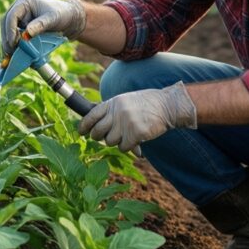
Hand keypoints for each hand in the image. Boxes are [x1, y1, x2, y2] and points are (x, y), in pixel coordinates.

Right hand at [0, 0, 85, 56]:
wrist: (70, 18)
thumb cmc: (62, 14)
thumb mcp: (52, 19)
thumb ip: (40, 25)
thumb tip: (25, 35)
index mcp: (24, 2)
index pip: (11, 16)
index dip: (9, 30)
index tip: (12, 43)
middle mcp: (19, 9)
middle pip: (5, 24)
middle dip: (6, 39)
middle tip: (9, 53)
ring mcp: (20, 19)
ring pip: (7, 31)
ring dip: (8, 44)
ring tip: (10, 57)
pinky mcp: (22, 28)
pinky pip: (14, 37)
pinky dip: (13, 46)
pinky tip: (14, 56)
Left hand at [78, 82, 196, 152]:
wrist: (168, 105)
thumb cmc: (148, 104)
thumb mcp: (126, 100)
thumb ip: (112, 110)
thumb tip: (97, 125)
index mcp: (113, 102)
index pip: (91, 115)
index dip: (84, 125)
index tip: (81, 132)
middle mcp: (117, 112)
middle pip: (97, 132)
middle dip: (99, 137)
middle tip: (105, 137)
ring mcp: (126, 123)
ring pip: (110, 141)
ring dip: (118, 142)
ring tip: (127, 135)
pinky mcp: (135, 133)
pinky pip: (123, 147)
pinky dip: (129, 147)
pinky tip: (136, 140)